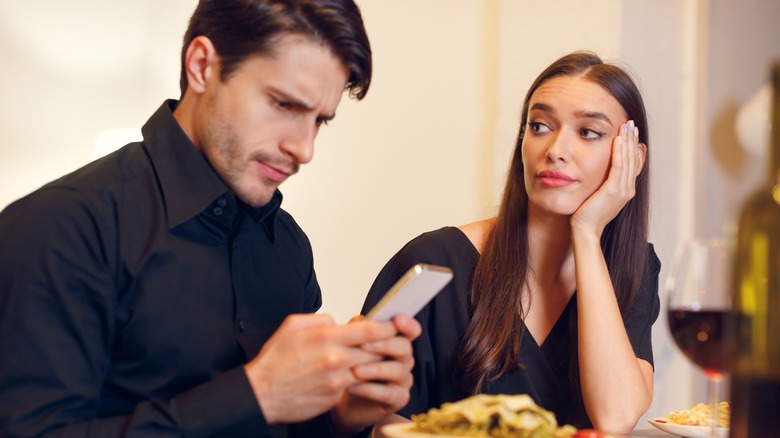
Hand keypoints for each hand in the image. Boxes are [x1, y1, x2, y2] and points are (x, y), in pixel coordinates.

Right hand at [244, 313, 397, 423]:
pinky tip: (360, 374)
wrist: (262, 394)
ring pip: (370, 368)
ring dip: (377, 363)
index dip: (388, 326)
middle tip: (395, 340)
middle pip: (377, 350)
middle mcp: (335, 359)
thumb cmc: (274, 362)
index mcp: (326, 338)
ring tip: (379, 357)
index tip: (395, 323)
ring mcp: (337, 380)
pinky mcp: (336, 396)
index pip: (370, 330)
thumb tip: (336, 322)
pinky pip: (356, 384)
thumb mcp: (292, 326)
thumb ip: (319, 320)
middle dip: (388, 345)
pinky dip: (362, 379)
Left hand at [330, 315, 421, 434]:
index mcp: (396, 341)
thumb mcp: (352, 345)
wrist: (342, 397)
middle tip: (362, 346)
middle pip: (405, 347)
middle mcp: (404, 359)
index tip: (397, 320)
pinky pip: (389, 393)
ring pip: (397, 370)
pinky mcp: (398, 399)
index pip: (411, 330)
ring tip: (354, 370)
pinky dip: (370, 389)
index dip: (408, 324)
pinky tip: (353, 386)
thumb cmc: (351, 367)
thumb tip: (358, 320)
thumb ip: (358, 330)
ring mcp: (403, 380)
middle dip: (384, 345)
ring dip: (374, 369)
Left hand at [570, 120, 645, 237]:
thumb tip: (601, 170)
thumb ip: (604, 182)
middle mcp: (628, 189)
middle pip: (633, 159)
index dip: (634, 147)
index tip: (632, 133)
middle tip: (631, 123)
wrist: (585, 230)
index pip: (633, 164)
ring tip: (627, 126)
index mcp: (626, 190)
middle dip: (632, 140)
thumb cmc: (586, 214)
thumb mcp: (599, 195)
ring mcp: (622, 190)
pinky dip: (619, 152)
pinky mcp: (613, 191)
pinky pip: (618, 167)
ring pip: (627, 160)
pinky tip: (617, 139)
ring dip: (628, 141)